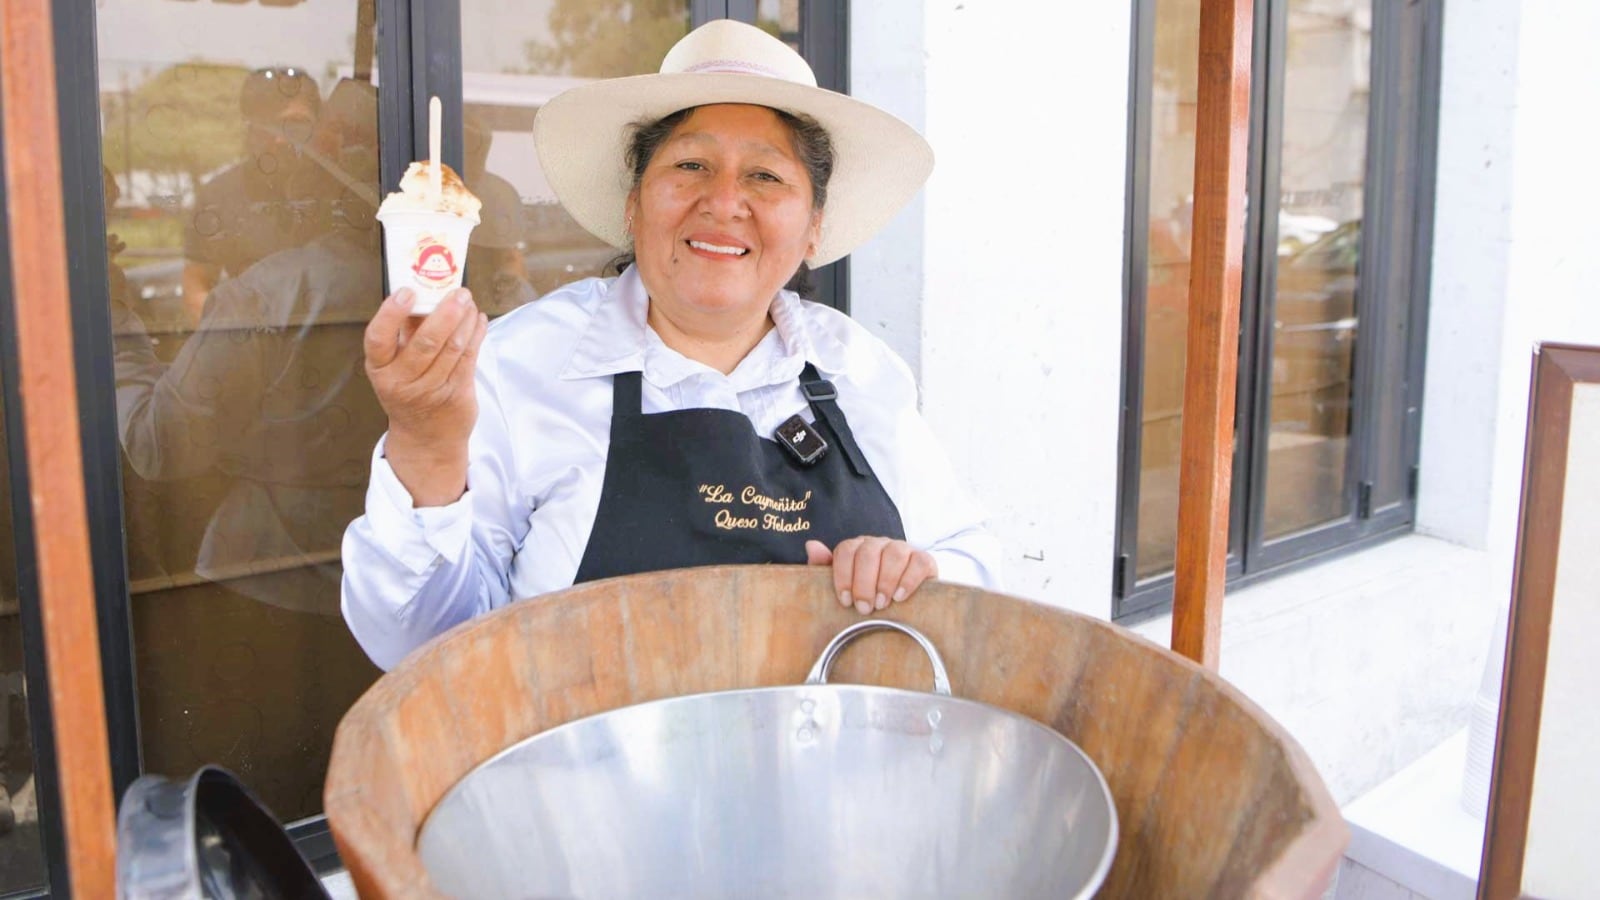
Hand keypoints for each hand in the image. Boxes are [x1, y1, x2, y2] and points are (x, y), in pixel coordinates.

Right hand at [364, 288, 487, 505]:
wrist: (426, 438)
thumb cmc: (408, 389)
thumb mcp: (394, 366)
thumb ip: (404, 333)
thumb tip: (423, 291)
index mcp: (380, 369)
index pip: (378, 338)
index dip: (391, 313)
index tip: (407, 291)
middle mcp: (402, 381)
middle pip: (426, 342)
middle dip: (446, 313)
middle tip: (459, 292)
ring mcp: (430, 390)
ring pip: (452, 348)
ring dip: (465, 320)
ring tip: (470, 303)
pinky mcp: (456, 394)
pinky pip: (469, 357)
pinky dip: (476, 334)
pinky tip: (478, 320)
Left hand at [805, 537, 937, 614]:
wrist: (907, 603)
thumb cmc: (869, 595)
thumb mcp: (847, 585)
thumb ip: (825, 567)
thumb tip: (811, 545)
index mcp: (859, 547)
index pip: (846, 550)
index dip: (843, 575)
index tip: (845, 600)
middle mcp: (880, 544)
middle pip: (868, 552)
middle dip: (864, 582)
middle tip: (864, 608)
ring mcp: (903, 549)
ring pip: (894, 553)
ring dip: (885, 581)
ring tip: (882, 604)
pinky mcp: (925, 560)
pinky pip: (919, 562)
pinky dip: (909, 579)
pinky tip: (900, 597)